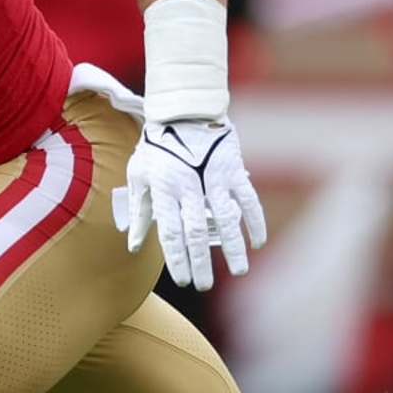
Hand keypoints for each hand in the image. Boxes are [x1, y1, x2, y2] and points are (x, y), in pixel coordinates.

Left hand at [119, 119, 265, 290]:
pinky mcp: (234, 168)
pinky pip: (248, 199)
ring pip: (226, 219)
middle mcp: (190, 186)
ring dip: (234, 247)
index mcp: (165, 189)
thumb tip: (133, 245)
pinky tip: (258, 242)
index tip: (183, 280)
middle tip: (204, 284)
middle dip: (201, 262)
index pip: (171, 233)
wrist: (183, 108)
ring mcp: (214, 177)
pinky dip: (256, 221)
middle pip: (197, 232)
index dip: (178, 259)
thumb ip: (139, 210)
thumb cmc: (157, 144)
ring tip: (237, 271)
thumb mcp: (139, 174)